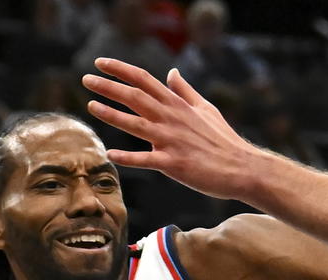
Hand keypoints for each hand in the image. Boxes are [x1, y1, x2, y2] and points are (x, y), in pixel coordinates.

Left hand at [82, 59, 264, 201]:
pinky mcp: (174, 164)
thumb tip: (172, 72)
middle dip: (108, 86)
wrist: (242, 168)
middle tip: (86, 79)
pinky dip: (127, 158)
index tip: (100, 63)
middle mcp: (171, 118)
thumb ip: (185, 91)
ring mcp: (172, 141)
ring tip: (91, 106)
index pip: (144, 79)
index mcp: (177, 105)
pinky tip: (110, 155)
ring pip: (135, 124)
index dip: (120, 70)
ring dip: (111, 114)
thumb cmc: (224, 140)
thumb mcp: (206, 109)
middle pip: (135, 96)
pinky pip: (146, 160)